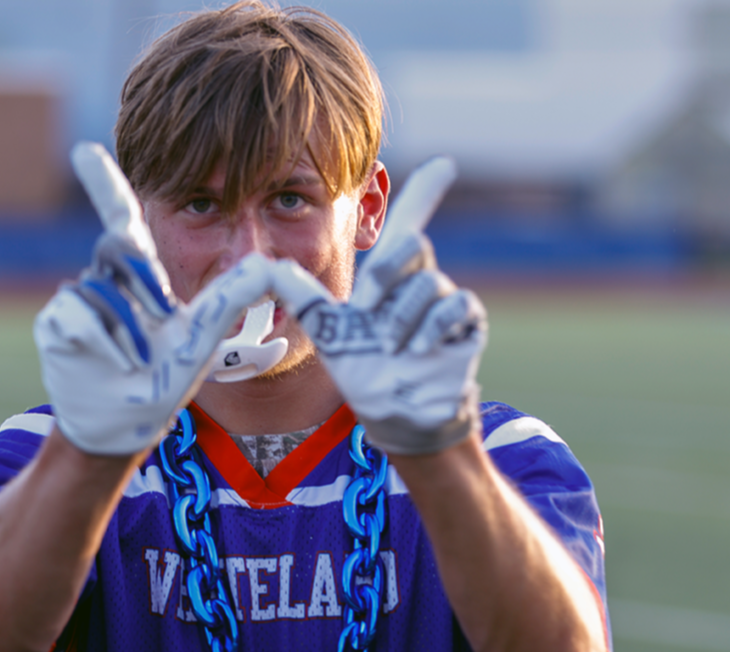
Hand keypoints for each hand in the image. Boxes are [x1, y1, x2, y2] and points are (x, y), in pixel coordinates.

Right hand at [34, 142, 272, 454]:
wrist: (127, 422)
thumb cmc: (166, 377)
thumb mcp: (205, 339)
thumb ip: (233, 300)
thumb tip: (272, 267)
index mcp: (140, 277)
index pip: (120, 217)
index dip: (101, 183)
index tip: (81, 149)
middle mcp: (106, 280)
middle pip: (119, 246)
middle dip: (143, 278)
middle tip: (163, 313)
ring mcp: (77, 298)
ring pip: (101, 290)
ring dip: (132, 331)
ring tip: (141, 362)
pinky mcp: (57, 322)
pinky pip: (80, 319)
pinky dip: (109, 349)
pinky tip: (115, 367)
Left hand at [272, 157, 486, 454]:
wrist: (389, 408)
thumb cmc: (360, 364)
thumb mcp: (324, 327)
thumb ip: (299, 293)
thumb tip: (263, 264)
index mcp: (387, 275)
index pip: (406, 222)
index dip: (424, 192)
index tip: (445, 164)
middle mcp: (418, 279)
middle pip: (410, 244)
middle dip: (384, 275)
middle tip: (366, 308)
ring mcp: (444, 299)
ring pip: (426, 284)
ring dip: (399, 320)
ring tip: (389, 348)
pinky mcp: (465, 322)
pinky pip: (453, 306)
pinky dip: (429, 330)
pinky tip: (415, 350)